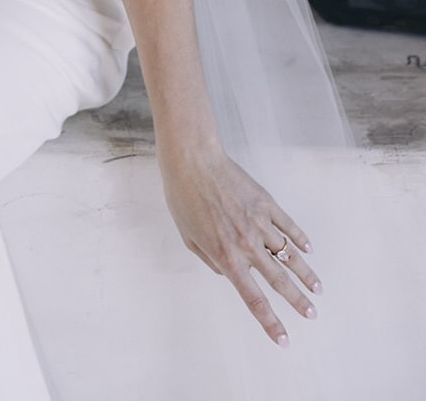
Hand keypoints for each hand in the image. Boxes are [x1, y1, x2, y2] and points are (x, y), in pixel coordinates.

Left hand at [157, 142, 322, 346]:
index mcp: (227, 258)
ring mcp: (260, 223)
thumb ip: (210, 260)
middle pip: (279, 280)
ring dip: (305, 274)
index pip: (254, 299)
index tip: (284, 339)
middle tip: (312, 315)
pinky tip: (308, 249)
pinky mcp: (266, 203)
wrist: (193, 162)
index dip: (271, 322)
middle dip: (297, 301)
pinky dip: (300, 238)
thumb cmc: (184, 199)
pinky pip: (288, 225)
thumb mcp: (189, 238)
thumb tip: (225, 271)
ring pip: (290, 255)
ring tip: (318, 289)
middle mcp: (248, 245)